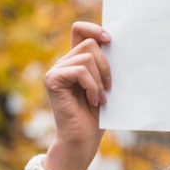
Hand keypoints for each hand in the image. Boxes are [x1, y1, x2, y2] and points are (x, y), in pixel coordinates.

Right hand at [43, 22, 111, 169]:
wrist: (82, 140)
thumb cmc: (97, 117)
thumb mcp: (105, 87)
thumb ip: (105, 67)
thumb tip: (117, 45)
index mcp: (75, 62)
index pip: (80, 30)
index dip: (94, 29)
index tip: (110, 41)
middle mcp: (63, 63)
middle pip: (89, 44)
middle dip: (106, 65)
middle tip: (109, 88)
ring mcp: (56, 71)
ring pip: (87, 57)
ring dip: (100, 79)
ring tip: (101, 98)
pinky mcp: (52, 80)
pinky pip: (80, 70)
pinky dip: (92, 86)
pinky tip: (94, 101)